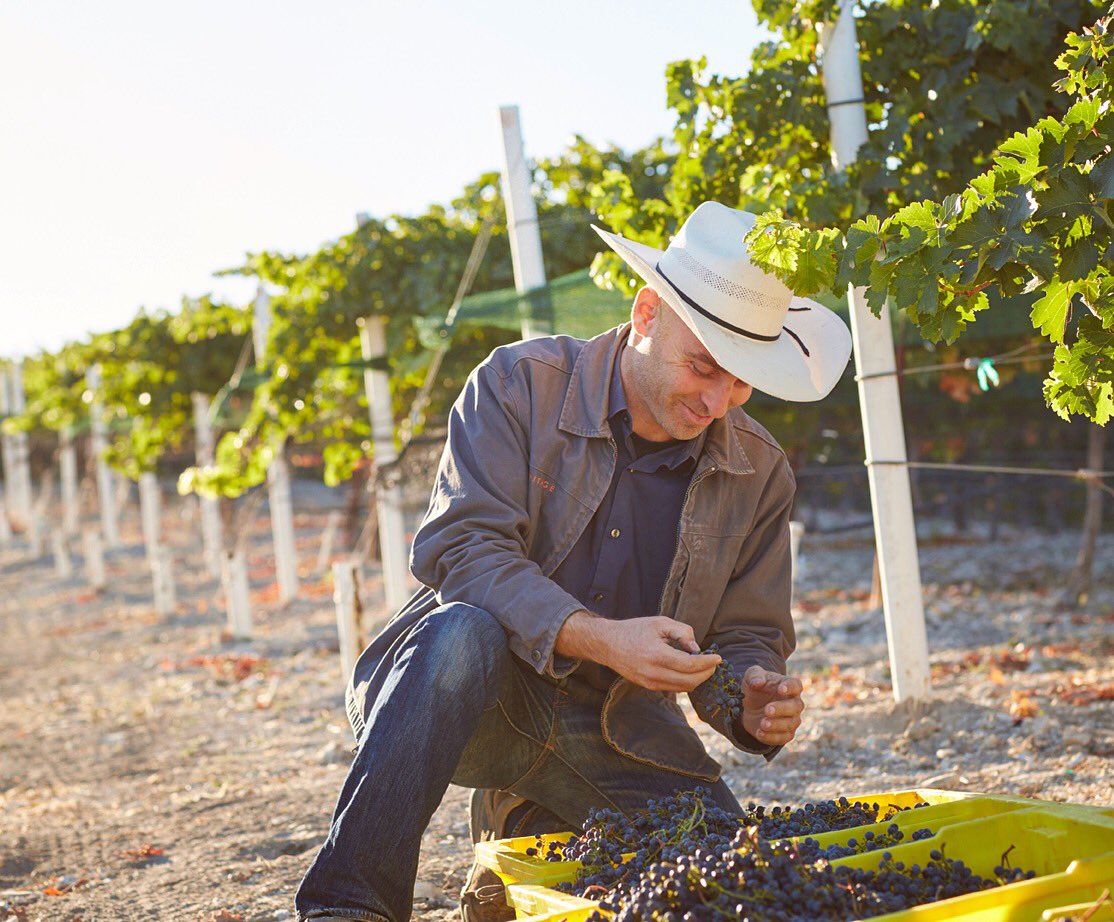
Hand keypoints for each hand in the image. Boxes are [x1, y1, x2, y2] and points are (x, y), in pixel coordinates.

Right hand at [555, 612, 720, 692]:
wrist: (608, 644)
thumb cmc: (635, 630)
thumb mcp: (659, 623)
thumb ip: (681, 632)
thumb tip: (697, 648)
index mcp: (656, 654)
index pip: (690, 665)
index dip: (707, 663)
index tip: (718, 658)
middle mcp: (653, 673)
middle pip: (690, 681)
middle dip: (706, 673)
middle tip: (713, 664)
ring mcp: (649, 683)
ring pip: (683, 688)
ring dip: (697, 679)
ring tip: (703, 667)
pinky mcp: (648, 687)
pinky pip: (673, 688)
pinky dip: (685, 682)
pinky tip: (688, 671)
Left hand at [737, 666, 803, 746]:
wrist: (749, 706)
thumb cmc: (756, 687)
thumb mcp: (751, 676)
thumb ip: (754, 675)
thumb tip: (758, 682)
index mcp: (789, 686)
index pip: (796, 685)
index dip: (790, 687)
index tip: (780, 689)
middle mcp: (794, 703)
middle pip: (796, 706)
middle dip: (782, 709)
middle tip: (767, 710)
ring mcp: (791, 719)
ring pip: (791, 724)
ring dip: (777, 725)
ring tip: (763, 723)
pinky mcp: (785, 733)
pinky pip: (783, 738)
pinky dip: (772, 737)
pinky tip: (760, 733)